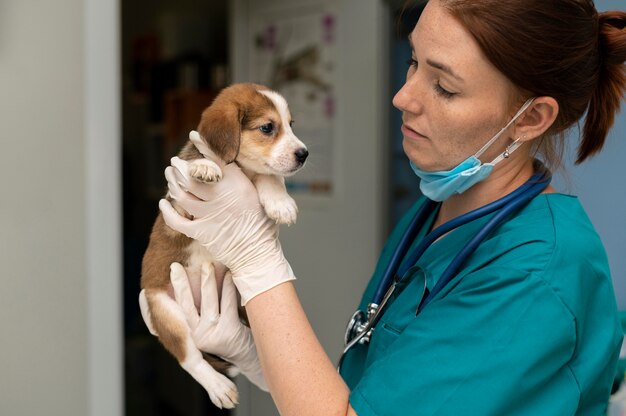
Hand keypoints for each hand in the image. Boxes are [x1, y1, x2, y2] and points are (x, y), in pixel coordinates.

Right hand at [139, 262, 268, 391]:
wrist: (242, 350)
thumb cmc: (221, 328)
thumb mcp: (203, 319)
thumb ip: (187, 305)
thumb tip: (160, 285)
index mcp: (186, 330)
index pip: (176, 307)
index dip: (172, 289)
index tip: (169, 270)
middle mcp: (196, 334)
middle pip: (185, 305)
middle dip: (180, 284)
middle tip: (175, 266)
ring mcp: (211, 334)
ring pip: (208, 303)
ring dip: (208, 281)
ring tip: (208, 265)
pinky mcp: (228, 332)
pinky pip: (227, 305)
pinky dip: (228, 288)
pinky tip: (229, 275)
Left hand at [159, 135, 294, 304]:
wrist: (258, 252)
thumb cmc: (261, 224)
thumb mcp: (259, 195)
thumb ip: (242, 179)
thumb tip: (228, 164)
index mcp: (238, 185)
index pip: (217, 160)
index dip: (203, 146)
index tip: (193, 136)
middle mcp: (222, 197)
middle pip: (192, 176)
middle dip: (180, 166)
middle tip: (174, 162)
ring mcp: (209, 215)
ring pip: (181, 194)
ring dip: (172, 183)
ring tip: (169, 175)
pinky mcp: (201, 232)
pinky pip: (177, 219)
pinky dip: (167, 210)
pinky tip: (164, 202)